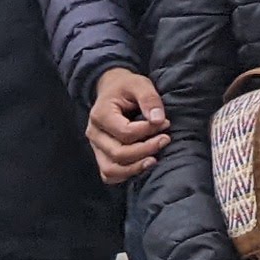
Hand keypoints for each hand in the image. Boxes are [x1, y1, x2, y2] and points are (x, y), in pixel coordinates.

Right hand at [89, 67, 172, 183]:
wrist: (111, 89)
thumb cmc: (126, 87)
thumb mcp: (139, 84)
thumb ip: (149, 99)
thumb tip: (158, 120)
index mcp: (100, 115)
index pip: (125, 132)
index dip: (147, 131)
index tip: (165, 123)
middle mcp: (94, 133)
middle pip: (118, 153)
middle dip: (146, 149)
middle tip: (165, 139)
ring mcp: (96, 147)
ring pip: (112, 169)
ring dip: (136, 167)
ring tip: (154, 159)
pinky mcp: (101, 155)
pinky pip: (109, 175)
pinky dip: (126, 174)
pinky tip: (142, 165)